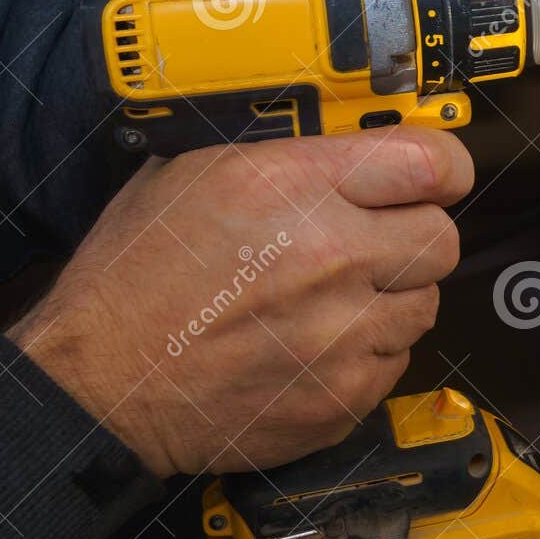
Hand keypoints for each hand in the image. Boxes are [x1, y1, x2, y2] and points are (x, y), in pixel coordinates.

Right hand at [9, 127, 471, 477]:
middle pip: (442, 239)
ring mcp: (342, 334)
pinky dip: (365, 355)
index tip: (435, 177)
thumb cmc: (134, 281)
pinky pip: (394, 363)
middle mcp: (329, 255)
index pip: (431, 163)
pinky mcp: (342, 396)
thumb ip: (285, 154)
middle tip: (373, 244)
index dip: (442, 169)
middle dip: (414, 237)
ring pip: (424, 304)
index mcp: (290, 186)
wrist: (97, 387)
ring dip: (390, 299)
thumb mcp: (191, 175)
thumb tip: (355, 142)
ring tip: (329, 302)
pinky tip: (312, 347)